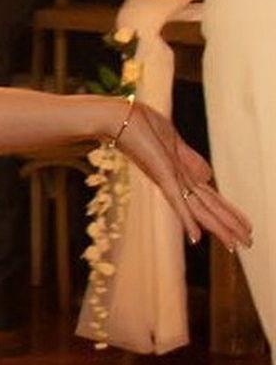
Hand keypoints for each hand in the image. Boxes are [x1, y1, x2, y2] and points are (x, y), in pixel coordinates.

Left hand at [115, 104, 251, 253]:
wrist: (117, 117)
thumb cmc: (141, 126)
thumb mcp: (172, 143)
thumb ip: (190, 160)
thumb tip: (207, 176)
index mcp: (180, 175)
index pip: (209, 198)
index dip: (228, 212)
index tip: (244, 228)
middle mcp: (176, 181)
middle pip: (208, 208)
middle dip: (229, 226)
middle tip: (249, 244)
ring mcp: (169, 179)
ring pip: (200, 209)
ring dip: (220, 227)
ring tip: (236, 246)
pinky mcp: (161, 175)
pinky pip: (177, 200)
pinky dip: (187, 219)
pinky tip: (197, 238)